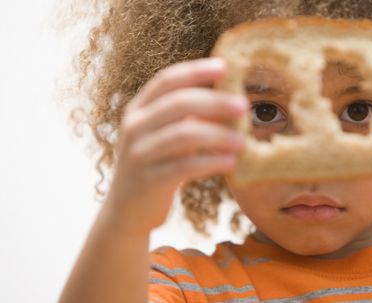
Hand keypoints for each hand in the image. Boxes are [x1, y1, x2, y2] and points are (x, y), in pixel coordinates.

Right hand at [104, 58, 247, 234]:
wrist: (127, 210)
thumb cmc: (157, 165)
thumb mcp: (167, 136)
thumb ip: (188, 117)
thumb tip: (231, 99)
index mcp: (138, 109)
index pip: (167, 80)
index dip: (196, 71)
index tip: (225, 66)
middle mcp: (134, 127)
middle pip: (178, 104)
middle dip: (215, 102)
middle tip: (244, 106)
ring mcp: (138, 154)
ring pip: (183, 135)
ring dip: (218, 135)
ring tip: (242, 140)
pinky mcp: (148, 181)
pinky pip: (184, 166)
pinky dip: (211, 162)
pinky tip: (231, 162)